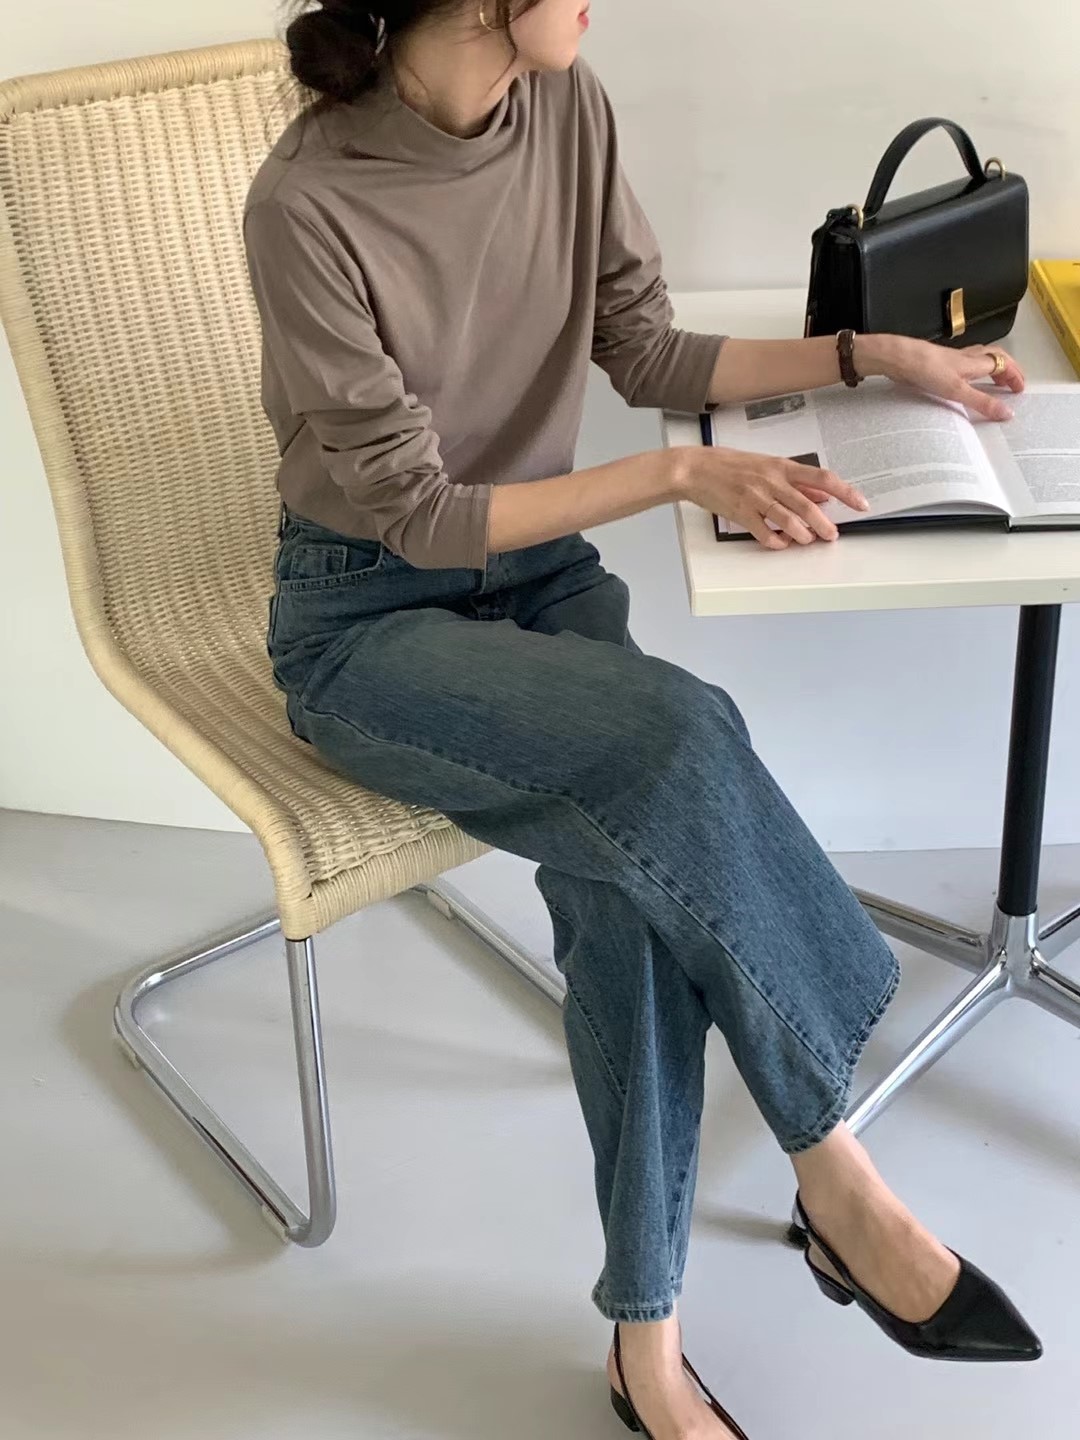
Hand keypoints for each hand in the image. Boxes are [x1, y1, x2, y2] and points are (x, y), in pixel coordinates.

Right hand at [673, 446, 869, 550]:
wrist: (696, 469)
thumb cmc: (730, 465)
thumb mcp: (767, 466)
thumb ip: (796, 481)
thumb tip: (822, 495)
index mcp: (782, 467)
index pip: (823, 479)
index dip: (846, 492)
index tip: (861, 504)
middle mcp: (772, 481)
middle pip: (808, 506)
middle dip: (824, 524)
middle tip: (832, 535)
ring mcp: (756, 497)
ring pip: (788, 521)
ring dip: (802, 535)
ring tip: (807, 540)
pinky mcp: (740, 512)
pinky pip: (763, 532)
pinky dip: (775, 541)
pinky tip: (780, 544)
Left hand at [857, 335, 1024, 420]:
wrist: (900, 359)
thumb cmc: (928, 370)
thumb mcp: (958, 391)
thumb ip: (982, 402)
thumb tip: (1007, 413)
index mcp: (975, 362)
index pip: (1003, 364)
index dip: (1014, 375)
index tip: (1020, 389)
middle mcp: (966, 358)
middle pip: (994, 357)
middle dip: (1007, 368)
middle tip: (1013, 383)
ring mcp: (952, 359)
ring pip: (979, 358)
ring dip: (991, 367)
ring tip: (994, 382)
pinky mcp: (939, 364)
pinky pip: (963, 365)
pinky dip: (972, 370)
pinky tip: (964, 380)